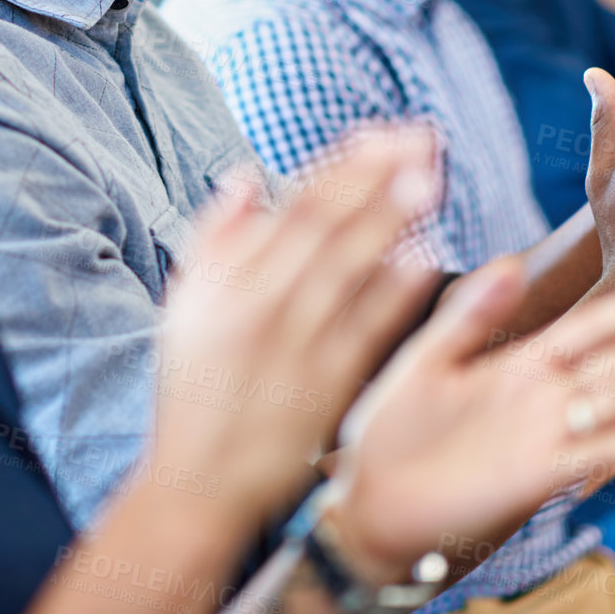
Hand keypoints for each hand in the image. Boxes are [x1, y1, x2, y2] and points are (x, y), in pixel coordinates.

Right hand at [151, 126, 443, 528]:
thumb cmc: (192, 385)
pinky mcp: (328, 385)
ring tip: (431, 179)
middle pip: (329, 227)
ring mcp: (299, 345)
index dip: (340, 167)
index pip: (293, 207)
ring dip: (392, 221)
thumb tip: (244, 175)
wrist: (200, 479)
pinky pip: (367, 329)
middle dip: (377, 178)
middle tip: (421, 139)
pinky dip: (395, 292)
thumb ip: (214, 237)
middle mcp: (265, 305)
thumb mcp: (183, 305)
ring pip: (352, 269)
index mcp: (228, 280)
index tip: (378, 134)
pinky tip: (427, 259)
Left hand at [324, 266, 614, 583]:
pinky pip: (596, 453)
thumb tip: (511, 261)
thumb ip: (471, 314)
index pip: (590, 326)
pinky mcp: (537, 474)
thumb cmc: (391, 429)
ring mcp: (547, 435)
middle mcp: (544, 398)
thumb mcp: (428, 358)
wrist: (372, 500)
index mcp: (519, 364)